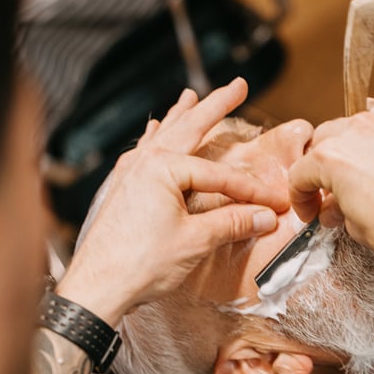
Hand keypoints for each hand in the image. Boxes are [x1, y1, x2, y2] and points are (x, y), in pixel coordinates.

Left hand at [57, 79, 289, 323]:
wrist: (98, 288)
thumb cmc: (141, 264)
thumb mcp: (196, 242)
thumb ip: (233, 223)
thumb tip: (266, 217)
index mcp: (164, 168)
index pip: (221, 176)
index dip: (252, 191)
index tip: (276, 203)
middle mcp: (145, 162)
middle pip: (189, 128)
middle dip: (215, 106)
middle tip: (237, 85)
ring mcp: (129, 174)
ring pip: (163, 136)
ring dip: (181, 116)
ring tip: (191, 96)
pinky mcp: (121, 189)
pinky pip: (142, 152)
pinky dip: (153, 138)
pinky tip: (153, 131)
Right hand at [288, 99, 373, 284]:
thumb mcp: (358, 229)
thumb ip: (340, 210)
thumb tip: (336, 208)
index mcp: (334, 157)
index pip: (300, 172)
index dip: (301, 197)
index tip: (310, 210)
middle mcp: (361, 132)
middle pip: (325, 139)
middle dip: (322, 167)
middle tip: (330, 194)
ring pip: (359, 126)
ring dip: (353, 149)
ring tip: (360, 177)